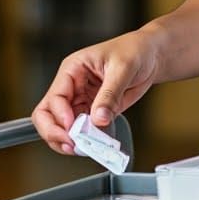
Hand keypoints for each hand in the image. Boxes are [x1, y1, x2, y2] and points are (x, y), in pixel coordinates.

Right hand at [31, 28, 161, 154]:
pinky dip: (85, 140)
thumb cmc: (134, 50)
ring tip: (83, 148)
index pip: (54, 97)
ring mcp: (81, 100)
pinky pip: (81, 130)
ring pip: (61, 127)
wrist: (151, 55)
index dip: (60, 116)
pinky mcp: (92, 111)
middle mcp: (72, 86)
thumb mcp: (123, 68)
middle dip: (55, 132)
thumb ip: (110, 94)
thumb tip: (98, 119)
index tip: (73, 128)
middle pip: (47, 115)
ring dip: (69, 140)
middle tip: (72, 144)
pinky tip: (95, 145)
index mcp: (73, 69)